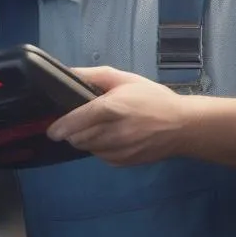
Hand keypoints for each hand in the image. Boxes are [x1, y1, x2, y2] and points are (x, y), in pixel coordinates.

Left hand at [46, 66, 190, 165]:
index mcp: (113, 108)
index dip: (61, 127)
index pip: (78, 120)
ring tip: (98, 128)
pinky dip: (99, 149)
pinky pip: (101, 158)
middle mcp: (114, 132)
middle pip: (78, 138)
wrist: (183, 126)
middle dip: (73, 132)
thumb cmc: (153, 98)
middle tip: (79, 123)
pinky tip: (111, 139)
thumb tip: (69, 73)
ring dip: (86, 140)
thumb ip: (95, 76)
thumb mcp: (125, 79)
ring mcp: (120, 150)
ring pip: (88, 149)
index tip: (52, 131)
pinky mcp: (124, 163)